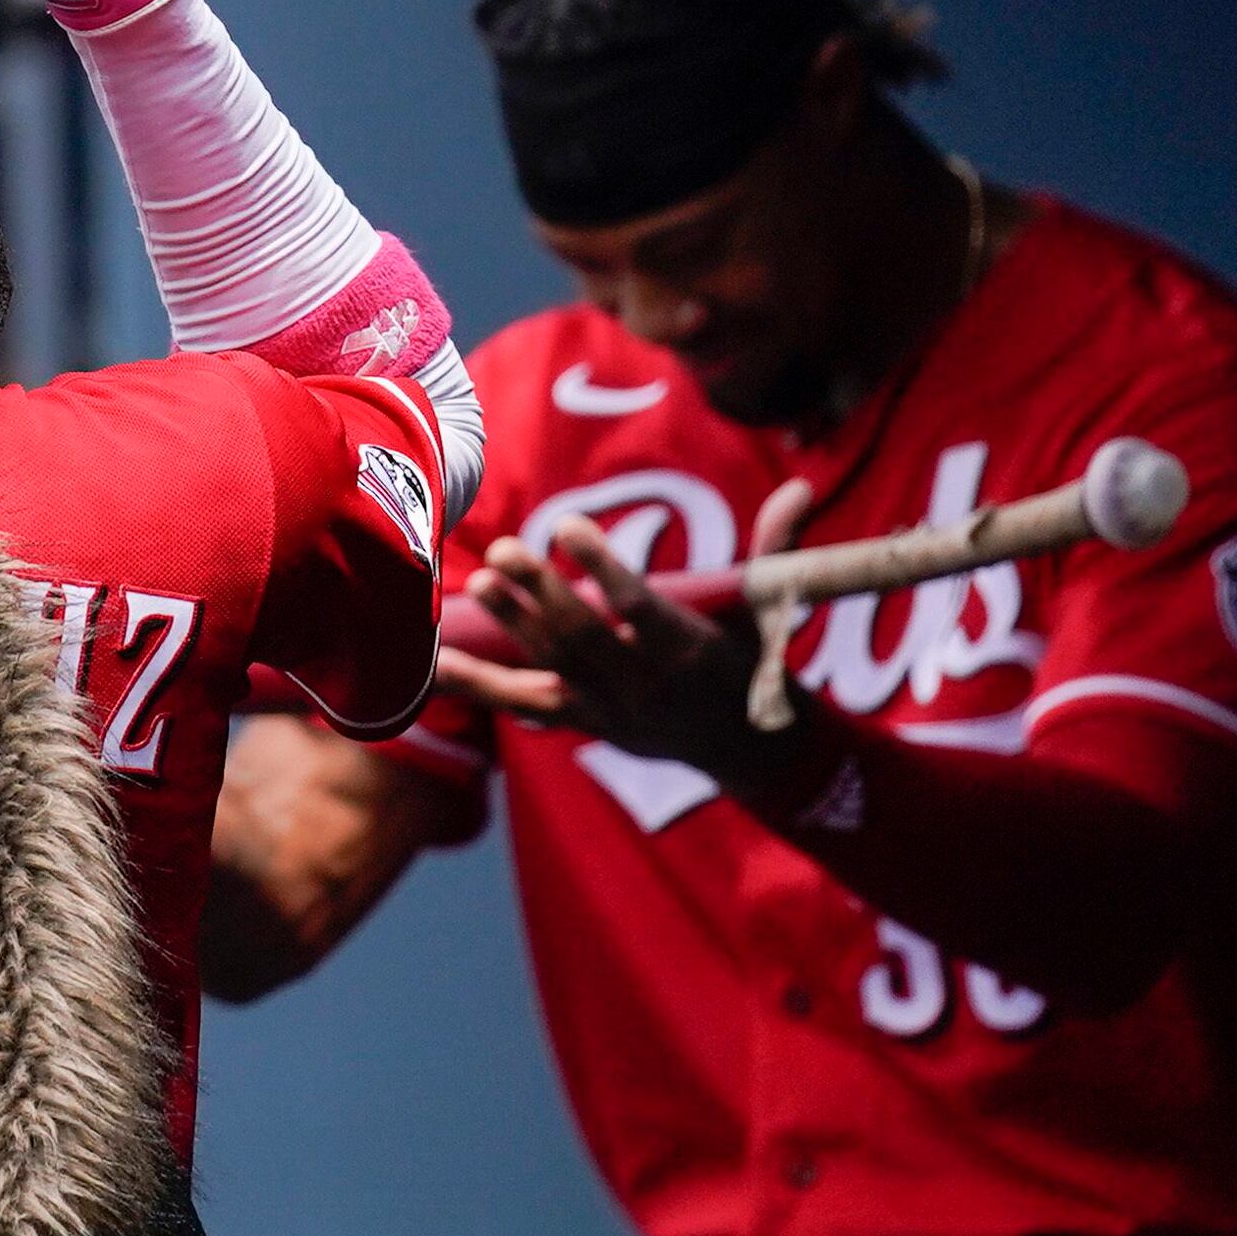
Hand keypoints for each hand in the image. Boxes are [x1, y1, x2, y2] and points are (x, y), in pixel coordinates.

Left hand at [448, 490, 817, 788]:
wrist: (745, 746)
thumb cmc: (753, 660)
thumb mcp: (770, 609)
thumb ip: (776, 548)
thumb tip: (801, 489)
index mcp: (690, 652)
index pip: (639, 609)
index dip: (602, 571)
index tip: (567, 528)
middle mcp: (645, 686)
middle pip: (583, 639)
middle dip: (542, 595)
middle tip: (505, 550)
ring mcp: (608, 708)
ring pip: (550, 666)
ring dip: (510, 624)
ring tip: (479, 582)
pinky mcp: (581, 721)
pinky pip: (521, 703)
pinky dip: (476, 685)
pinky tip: (434, 663)